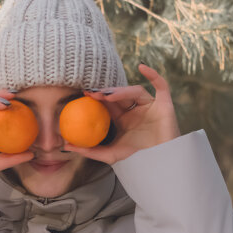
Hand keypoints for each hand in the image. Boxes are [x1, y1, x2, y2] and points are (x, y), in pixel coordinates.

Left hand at [62, 63, 181, 163]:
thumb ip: (90, 150)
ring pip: (136, 92)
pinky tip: (142, 67)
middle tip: (92, 93)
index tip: (83, 95)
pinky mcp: (165, 105)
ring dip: (122, 91)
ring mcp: (151, 106)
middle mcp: (136, 110)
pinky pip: (161, 85)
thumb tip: (66, 145)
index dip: (98, 97)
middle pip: (121, 95)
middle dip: (106, 92)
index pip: (109, 104)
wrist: (160, 165)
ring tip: (109, 96)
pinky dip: (153, 75)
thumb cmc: (137, 160)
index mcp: (124, 119)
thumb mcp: (110, 155)